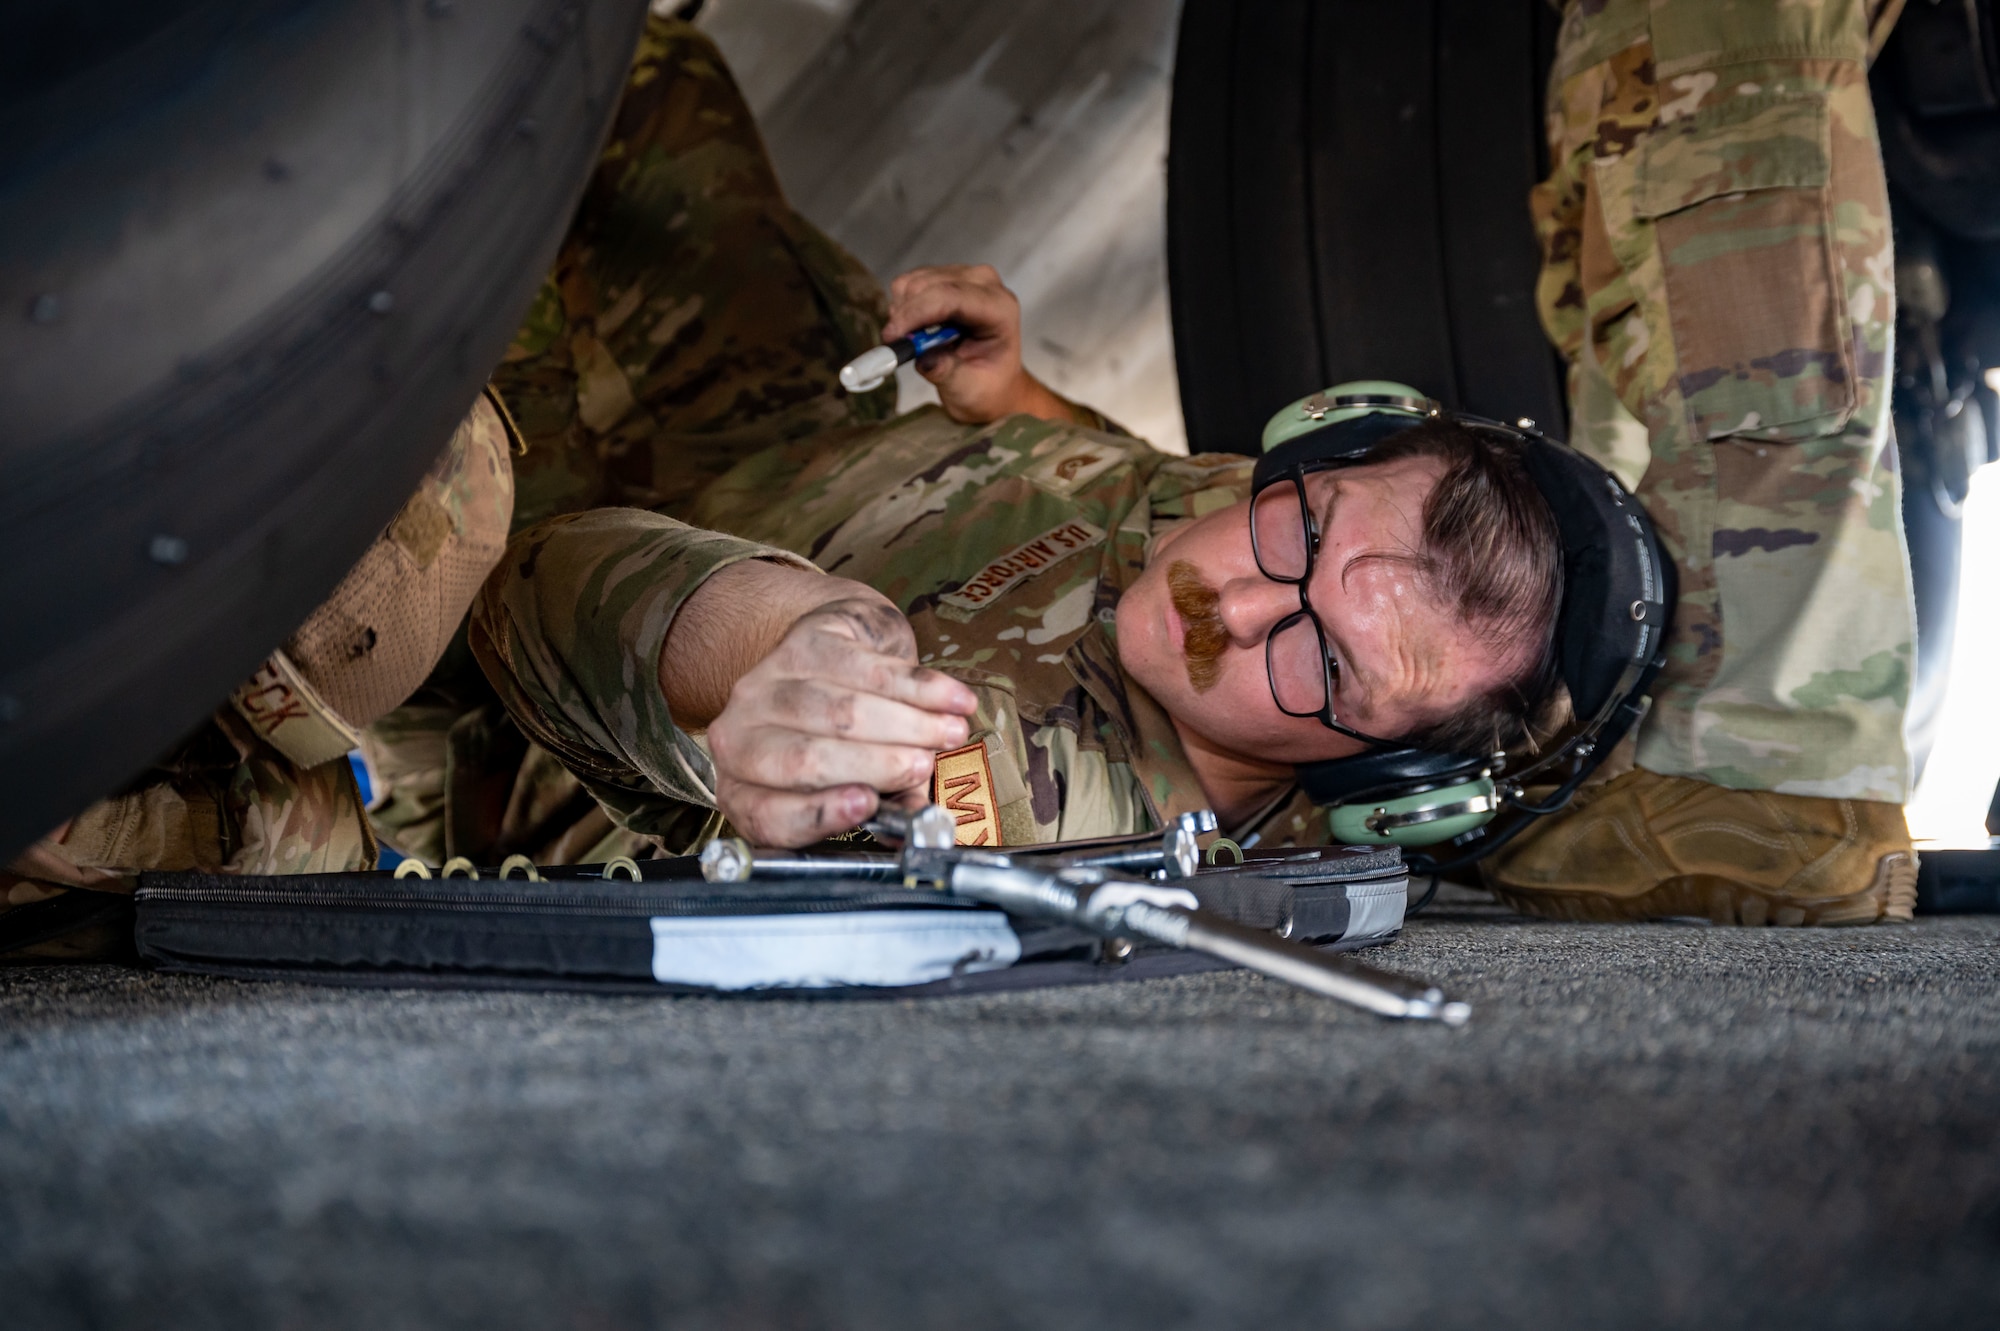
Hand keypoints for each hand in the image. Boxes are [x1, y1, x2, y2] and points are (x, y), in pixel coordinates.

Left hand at [704, 596, 977, 846]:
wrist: (832, 662)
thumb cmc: (840, 742)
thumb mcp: (851, 787)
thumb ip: (882, 808)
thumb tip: (917, 824)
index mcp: (742, 790)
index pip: (769, 814)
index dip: (819, 813)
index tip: (867, 805)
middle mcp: (737, 740)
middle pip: (806, 758)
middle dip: (875, 763)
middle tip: (923, 765)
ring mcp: (763, 686)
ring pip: (841, 711)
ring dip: (907, 723)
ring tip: (951, 733)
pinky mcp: (802, 643)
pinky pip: (867, 667)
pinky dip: (918, 686)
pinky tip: (952, 699)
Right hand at [882, 264, 1080, 425]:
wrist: (992, 381)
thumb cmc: (987, 384)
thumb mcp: (969, 389)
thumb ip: (947, 372)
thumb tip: (924, 357)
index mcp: (999, 309)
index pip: (951, 297)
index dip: (916, 313)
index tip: (893, 337)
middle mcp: (984, 284)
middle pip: (927, 285)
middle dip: (906, 316)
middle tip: (904, 347)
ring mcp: (964, 276)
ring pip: (913, 282)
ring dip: (904, 313)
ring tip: (918, 342)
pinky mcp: (945, 277)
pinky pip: (909, 284)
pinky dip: (903, 308)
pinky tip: (918, 329)